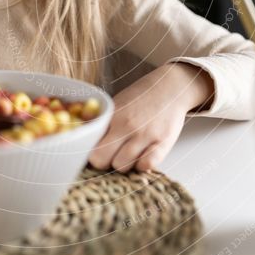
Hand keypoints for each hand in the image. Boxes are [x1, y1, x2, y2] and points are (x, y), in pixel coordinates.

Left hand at [88, 62, 213, 172]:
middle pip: (101, 160)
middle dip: (103, 161)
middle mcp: (127, 125)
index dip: (89, 152)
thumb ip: (103, 122)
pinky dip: (142, 165)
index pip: (90, 144)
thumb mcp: (118, 104)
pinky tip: (142, 155)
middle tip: (110, 155)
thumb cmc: (141, 98)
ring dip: (123, 163)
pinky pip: (146, 166)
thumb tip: (83, 139)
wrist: (171, 88)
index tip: (94, 151)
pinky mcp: (163, 143)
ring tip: (128, 153)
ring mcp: (146, 135)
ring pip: (122, 166)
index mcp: (113, 115)